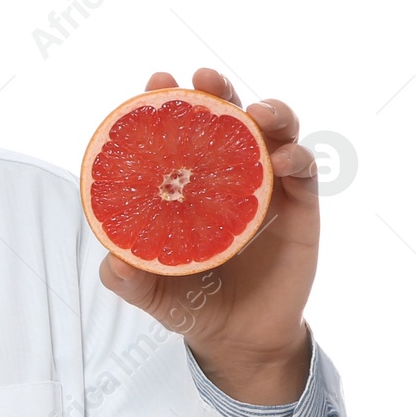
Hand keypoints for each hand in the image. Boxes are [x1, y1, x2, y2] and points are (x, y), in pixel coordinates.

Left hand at [97, 67, 318, 403]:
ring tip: (255, 111)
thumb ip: (127, 279)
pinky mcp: (300, 208)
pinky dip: (296, 158)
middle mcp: (229, 176)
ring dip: (269, 112)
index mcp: (189, 184)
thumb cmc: (190, 305)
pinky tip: (282, 159)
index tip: (157, 80)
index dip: (170, 102)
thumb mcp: (150, 294)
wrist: (238, 339)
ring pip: (275, 133)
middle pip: (228, 119)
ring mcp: (267, 187)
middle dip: (217, 90)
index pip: (181, 132)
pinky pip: (304, 173)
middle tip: (204, 77)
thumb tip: (111, 261)